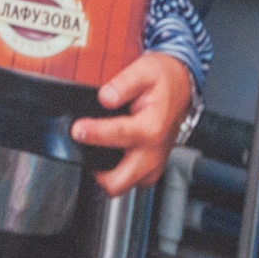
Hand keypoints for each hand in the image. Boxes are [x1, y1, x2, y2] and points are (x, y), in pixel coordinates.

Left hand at [72, 52, 196, 198]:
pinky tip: (113, 155)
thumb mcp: (144, 71)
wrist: (180, 87)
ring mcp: (154, 163)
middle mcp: (153, 150)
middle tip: (85, 149)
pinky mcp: (152, 169)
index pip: (118, 136)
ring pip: (123, 187)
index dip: (93, 134)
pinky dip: (118, 173)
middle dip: (98, 171)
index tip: (78, 130)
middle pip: (118, 181)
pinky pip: (131, 182)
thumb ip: (123, 84)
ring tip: (98, 151)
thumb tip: (105, 97)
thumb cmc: (163, 80)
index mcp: (152, 127)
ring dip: (107, 175)